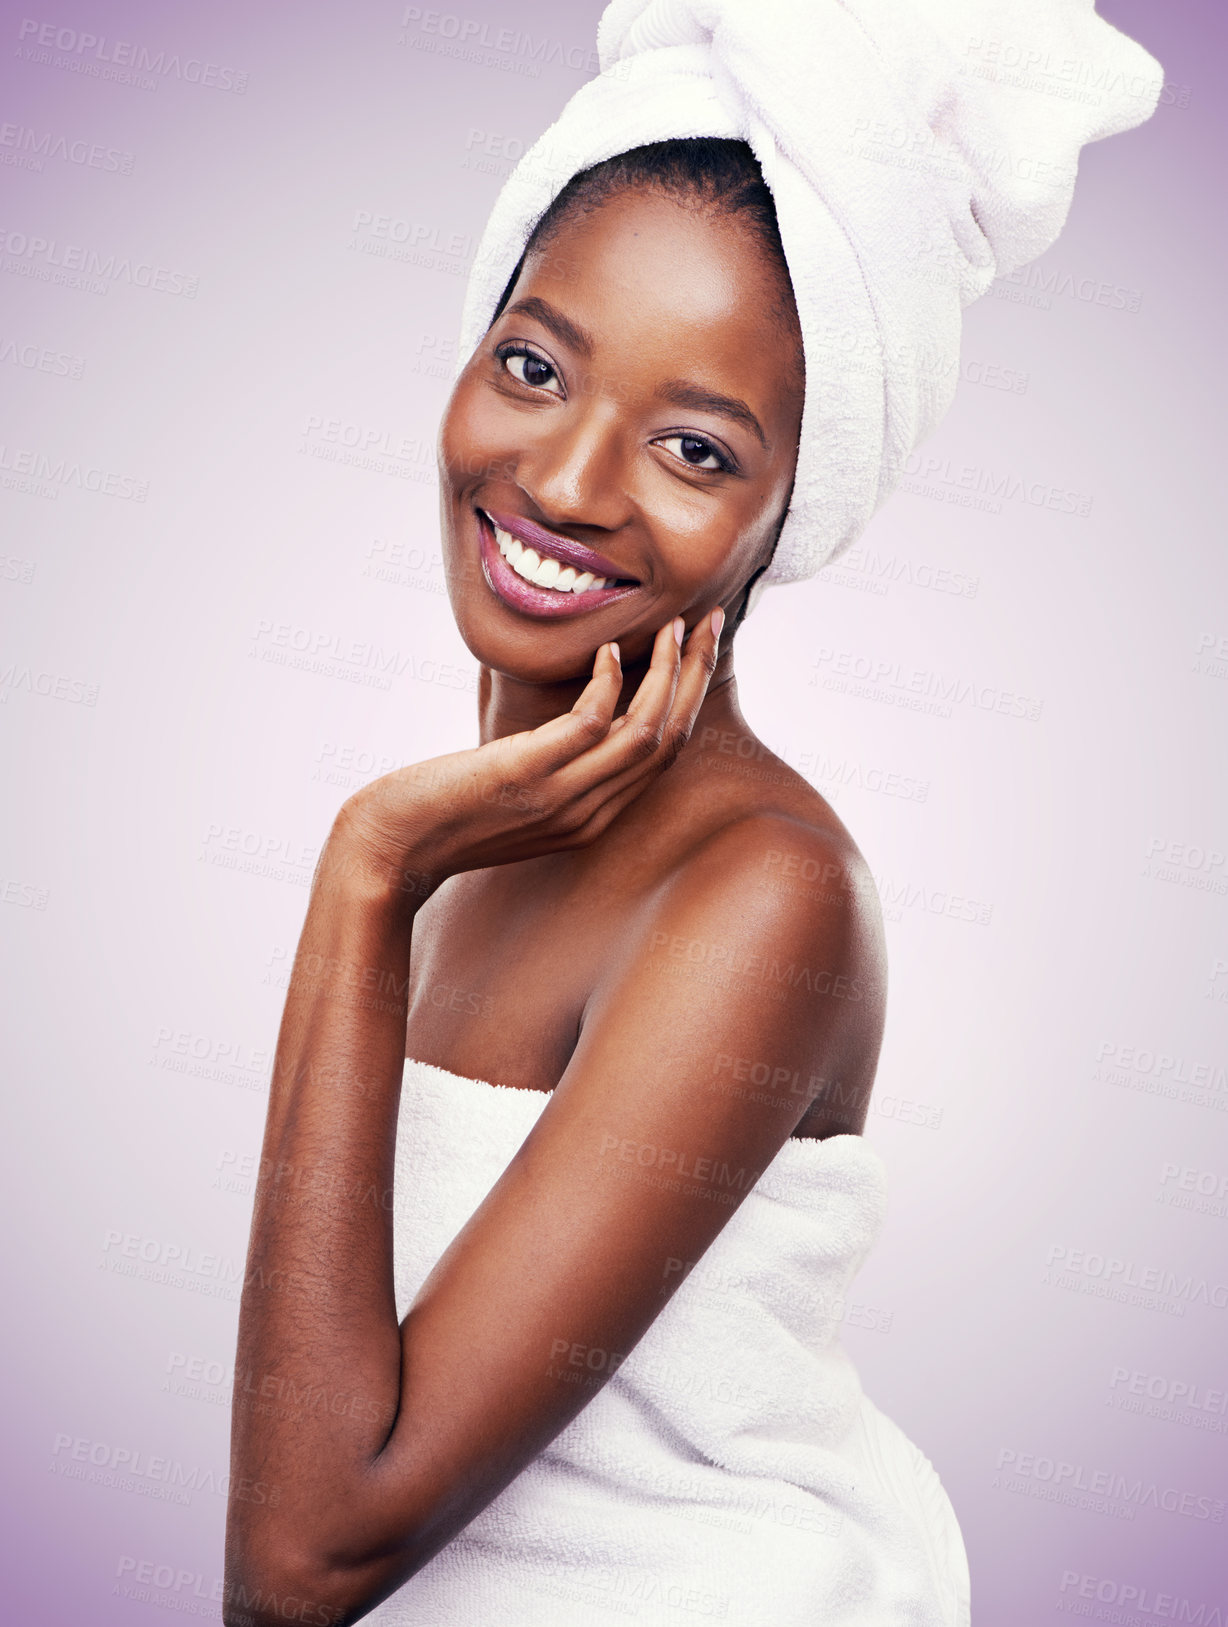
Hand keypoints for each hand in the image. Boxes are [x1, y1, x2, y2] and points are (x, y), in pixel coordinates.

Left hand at [337, 610, 723, 887]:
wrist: (388, 852)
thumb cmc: (439, 814)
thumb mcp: (515, 793)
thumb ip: (551, 766)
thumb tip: (566, 720)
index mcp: (592, 818)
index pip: (664, 755)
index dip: (691, 698)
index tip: (699, 647)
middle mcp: (588, 813)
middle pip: (669, 740)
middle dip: (696, 676)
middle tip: (710, 621)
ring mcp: (560, 797)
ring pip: (644, 733)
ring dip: (667, 674)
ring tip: (672, 624)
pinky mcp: (526, 776)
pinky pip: (590, 726)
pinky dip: (608, 683)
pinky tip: (607, 650)